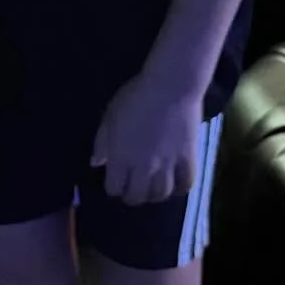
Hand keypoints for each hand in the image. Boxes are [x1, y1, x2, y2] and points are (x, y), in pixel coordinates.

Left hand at [91, 72, 202, 205]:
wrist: (169, 88)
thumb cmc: (134, 98)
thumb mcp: (109, 117)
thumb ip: (102, 143)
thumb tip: (96, 163)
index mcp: (121, 156)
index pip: (114, 188)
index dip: (113, 188)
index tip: (114, 182)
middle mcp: (143, 167)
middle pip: (138, 196)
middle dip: (132, 196)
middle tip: (132, 189)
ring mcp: (168, 165)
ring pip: (162, 194)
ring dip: (155, 195)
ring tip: (152, 189)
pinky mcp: (188, 160)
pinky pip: (186, 184)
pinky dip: (180, 189)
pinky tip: (176, 185)